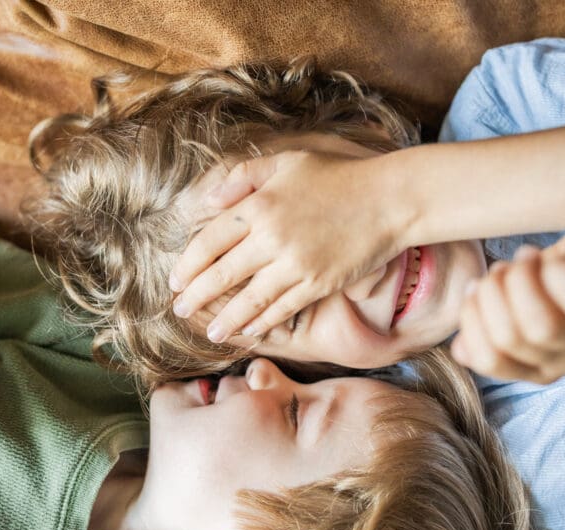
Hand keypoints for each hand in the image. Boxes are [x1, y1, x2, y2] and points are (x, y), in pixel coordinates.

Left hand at [169, 150, 412, 341]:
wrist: (389, 199)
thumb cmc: (337, 177)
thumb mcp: (286, 163)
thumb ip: (243, 177)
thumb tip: (208, 202)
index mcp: (259, 205)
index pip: (209, 241)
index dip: (188, 264)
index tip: (176, 280)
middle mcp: (271, 237)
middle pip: (222, 274)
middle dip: (197, 296)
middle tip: (180, 309)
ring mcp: (295, 264)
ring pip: (249, 300)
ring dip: (226, 320)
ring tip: (211, 332)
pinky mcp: (318, 284)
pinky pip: (282, 309)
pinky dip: (262, 323)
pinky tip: (249, 331)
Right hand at [451, 214, 564, 383]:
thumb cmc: (559, 278)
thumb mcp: (517, 305)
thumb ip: (490, 330)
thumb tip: (462, 350)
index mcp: (539, 367)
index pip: (490, 361)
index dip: (471, 322)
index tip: (474, 288)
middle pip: (511, 339)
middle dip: (492, 294)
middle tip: (500, 268)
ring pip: (542, 326)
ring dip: (520, 282)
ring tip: (523, 258)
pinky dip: (554, 270)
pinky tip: (553, 256)